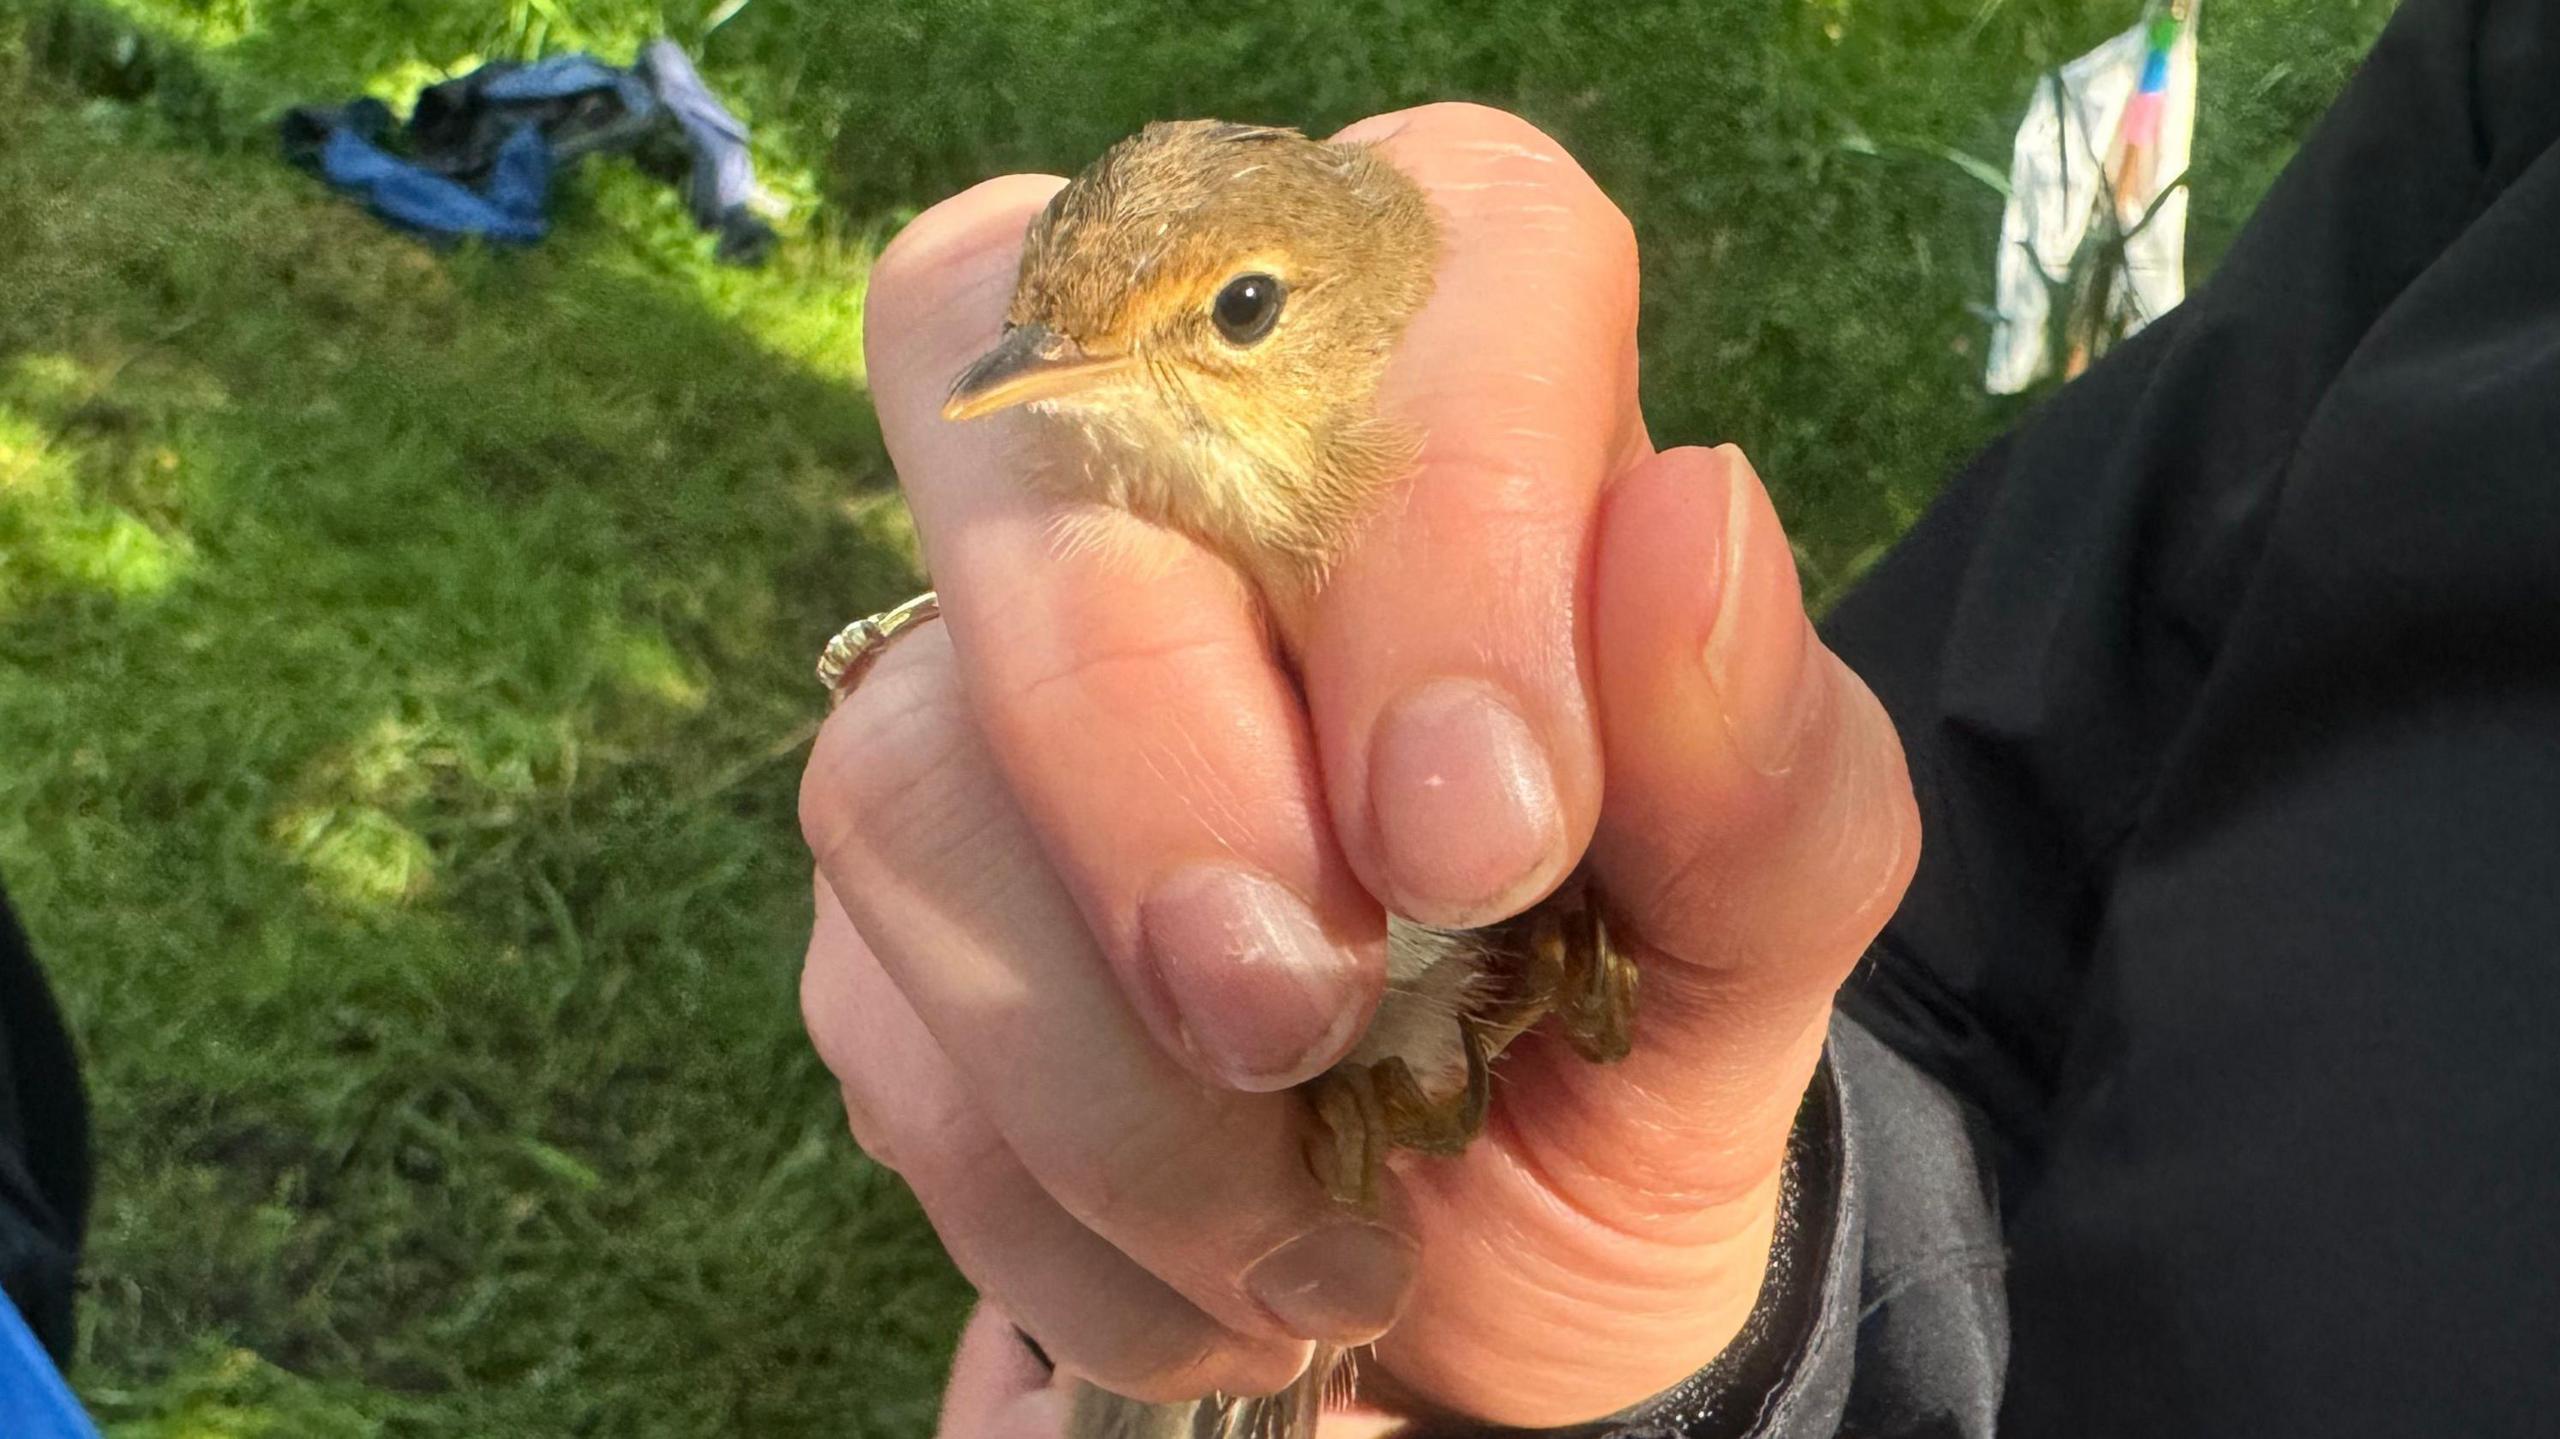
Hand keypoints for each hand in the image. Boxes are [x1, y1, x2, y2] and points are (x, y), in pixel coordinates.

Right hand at [799, 103, 1918, 1429]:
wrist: (1495, 1286)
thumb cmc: (1638, 1048)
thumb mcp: (1758, 939)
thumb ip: (1756, 754)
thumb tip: (1691, 512)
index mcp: (1457, 374)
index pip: (1417, 268)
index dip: (1431, 526)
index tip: (1483, 831)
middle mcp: (1186, 463)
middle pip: (1046, 443)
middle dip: (1153, 761)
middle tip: (1296, 1017)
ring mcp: (993, 666)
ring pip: (907, 764)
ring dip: (1113, 1071)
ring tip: (1314, 1240)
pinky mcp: (892, 879)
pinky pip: (871, 1005)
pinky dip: (1050, 1193)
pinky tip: (1209, 1271)